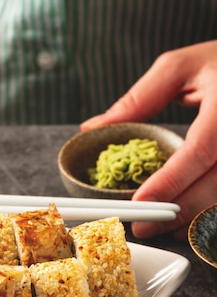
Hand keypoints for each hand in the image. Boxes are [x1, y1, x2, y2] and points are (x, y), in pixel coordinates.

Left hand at [81, 40, 216, 238]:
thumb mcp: (179, 68)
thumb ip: (138, 99)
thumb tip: (92, 128)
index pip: (200, 150)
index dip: (171, 180)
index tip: (141, 202)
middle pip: (215, 182)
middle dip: (177, 210)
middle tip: (143, 226)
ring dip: (194, 218)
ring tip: (162, 228)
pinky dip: (209, 212)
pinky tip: (188, 220)